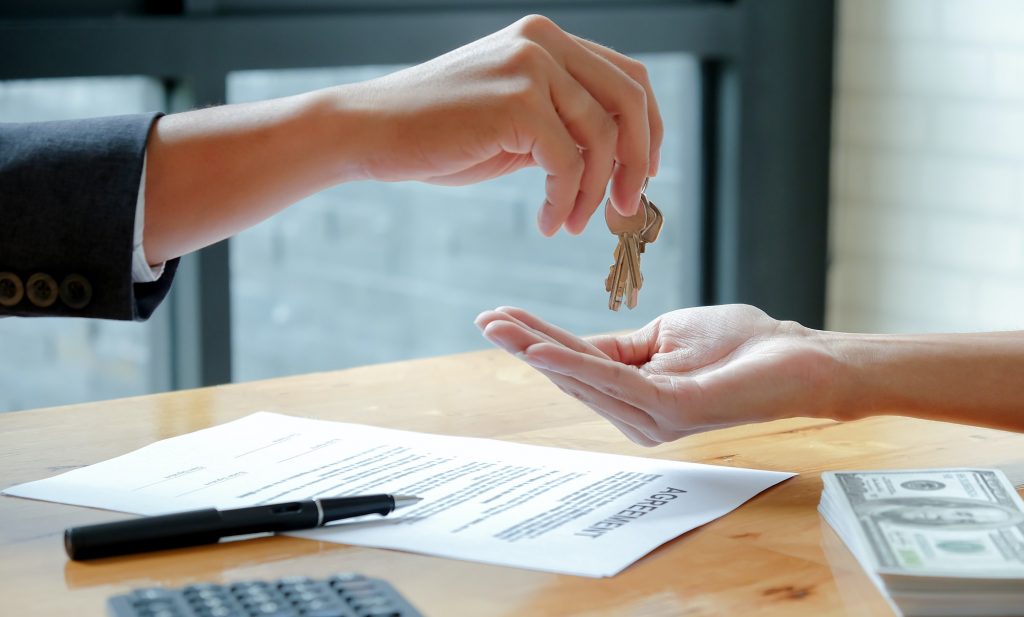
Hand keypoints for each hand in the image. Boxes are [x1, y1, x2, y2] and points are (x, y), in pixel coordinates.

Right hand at [343, 14, 662, 235]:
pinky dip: (565, 201)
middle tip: (624, 208)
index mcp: (547, 40)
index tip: (641, 173)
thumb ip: (561, 122)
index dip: (648, 129)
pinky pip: (567, 163)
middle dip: (636, 161)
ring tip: (572, 224)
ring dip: (594, 193)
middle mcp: (545, 42)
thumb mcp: (513, 119)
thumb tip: (616, 157)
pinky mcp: (517, 102)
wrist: (372, 132)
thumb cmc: (439, 133)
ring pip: (601, 138)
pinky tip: (549, 223)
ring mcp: (532, 67)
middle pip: (630, 100)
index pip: (628, 77)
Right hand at [475, 305, 836, 445]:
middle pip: (570, 373)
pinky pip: (612, 383)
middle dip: (526, 344)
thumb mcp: (665, 335)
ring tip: (502, 326)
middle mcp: (638, 415)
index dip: (536, 339)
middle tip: (486, 318)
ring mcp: (653, 416)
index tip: (498, 316)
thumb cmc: (740, 345)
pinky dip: (573, 364)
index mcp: (636, 395)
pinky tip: (541, 348)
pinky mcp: (671, 408)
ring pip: (583, 376)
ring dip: (538, 349)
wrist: (796, 356)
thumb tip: (579, 345)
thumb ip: (621, 347)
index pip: (577, 363)